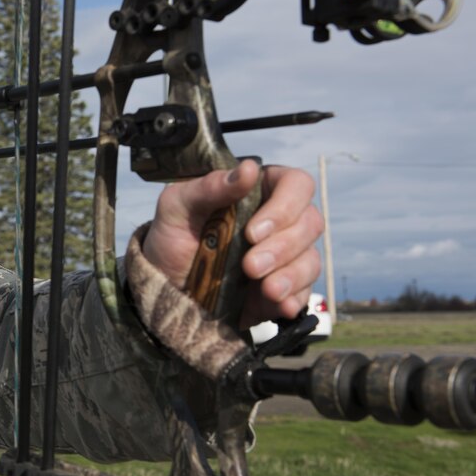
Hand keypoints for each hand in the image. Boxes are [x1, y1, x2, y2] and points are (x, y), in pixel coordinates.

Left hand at [141, 159, 322, 327]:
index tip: (253, 232)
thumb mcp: (177, 207)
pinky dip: (294, 299)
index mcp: (259, 190)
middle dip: (283, 248)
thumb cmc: (172, 237)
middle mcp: (280, 219)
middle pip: (310, 223)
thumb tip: (248, 169)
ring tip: (265, 289)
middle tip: (249, 267)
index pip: (296, 184)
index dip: (285, 206)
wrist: (164, 285)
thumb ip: (209, 187)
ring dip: (291, 275)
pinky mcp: (284, 287)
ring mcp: (285, 255)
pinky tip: (278, 305)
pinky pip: (305, 291)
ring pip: (311, 259)